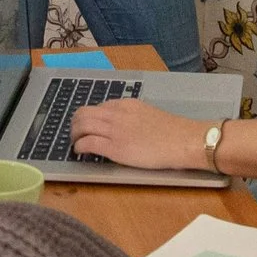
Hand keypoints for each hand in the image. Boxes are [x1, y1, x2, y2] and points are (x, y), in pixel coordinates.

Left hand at [71, 98, 208, 170]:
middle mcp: (116, 114)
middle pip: (83, 113)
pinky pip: (87, 143)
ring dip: (74, 135)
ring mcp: (114, 130)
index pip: (99, 107)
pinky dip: (79, 147)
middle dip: (75, 124)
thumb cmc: (172, 132)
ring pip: (81, 125)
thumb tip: (124, 127)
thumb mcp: (149, 115)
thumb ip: (133, 117)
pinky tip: (80, 152)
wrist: (183, 140)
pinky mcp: (114, 147)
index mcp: (126, 104)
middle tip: (76, 135)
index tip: (89, 126)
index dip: (90, 118)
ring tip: (75, 143)